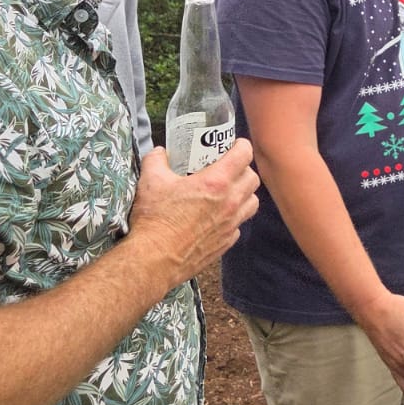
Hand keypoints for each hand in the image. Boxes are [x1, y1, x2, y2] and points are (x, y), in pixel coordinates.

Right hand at [125, 143, 259, 289]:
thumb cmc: (155, 219)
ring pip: (253, 202)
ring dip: (244, 194)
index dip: (241, 146)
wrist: (155, 259)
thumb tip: (160, 152)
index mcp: (216, 182)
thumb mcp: (151, 181)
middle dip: (244, 169)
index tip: (234, 145)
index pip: (244, 155)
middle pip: (253, 178)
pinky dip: (234, 217)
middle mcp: (230, 202)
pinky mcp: (226, 242)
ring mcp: (231, 224)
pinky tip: (219, 216)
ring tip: (229, 192)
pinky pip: (240, 224)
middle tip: (229, 168)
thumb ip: (156, 160)